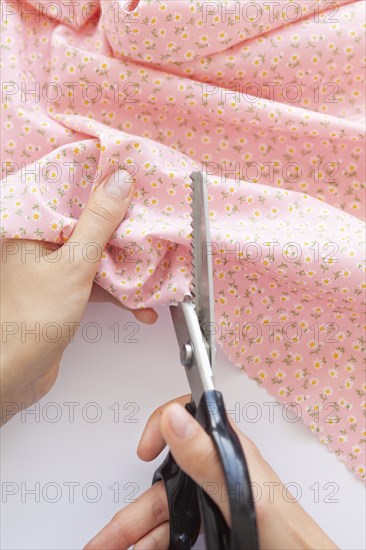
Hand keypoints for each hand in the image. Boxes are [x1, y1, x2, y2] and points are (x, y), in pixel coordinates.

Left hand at [0, 170, 156, 424]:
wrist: (16, 373)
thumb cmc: (30, 319)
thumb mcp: (73, 264)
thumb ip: (99, 222)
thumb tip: (119, 182)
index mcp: (32, 225)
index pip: (71, 188)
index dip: (104, 182)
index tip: (134, 177)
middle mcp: (41, 242)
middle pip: (90, 222)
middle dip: (123, 228)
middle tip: (150, 224)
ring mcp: (54, 267)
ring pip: (98, 253)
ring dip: (126, 266)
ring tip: (153, 271)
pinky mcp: (65, 290)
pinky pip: (97, 280)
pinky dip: (118, 292)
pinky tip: (139, 305)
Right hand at [85, 395, 337, 549]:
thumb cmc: (289, 533)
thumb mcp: (243, 492)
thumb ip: (207, 456)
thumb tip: (174, 416)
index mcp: (227, 452)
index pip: (188, 420)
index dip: (161, 426)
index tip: (144, 449)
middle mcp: (218, 471)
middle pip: (164, 484)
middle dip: (129, 512)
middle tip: (103, 539)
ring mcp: (215, 499)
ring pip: (165, 513)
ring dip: (135, 534)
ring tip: (111, 549)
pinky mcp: (217, 523)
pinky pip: (178, 531)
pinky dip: (156, 542)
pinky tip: (143, 549)